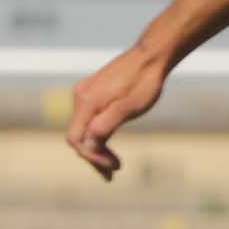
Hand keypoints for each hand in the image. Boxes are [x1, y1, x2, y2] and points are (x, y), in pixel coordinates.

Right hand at [66, 39, 169, 178]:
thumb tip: (88, 145)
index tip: (113, 167)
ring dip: (96, 148)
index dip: (92, 157)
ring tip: (114, 165)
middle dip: (94, 157)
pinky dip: (98, 134)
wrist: (152, 56)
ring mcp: (86, 93)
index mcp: (86, 101)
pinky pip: (90, 119)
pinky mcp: (94, 91)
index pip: (76, 139)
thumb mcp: (128, 108)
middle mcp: (81, 96)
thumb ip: (104, 126)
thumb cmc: (143, 82)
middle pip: (78, 136)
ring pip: (84, 128)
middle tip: (113, 173)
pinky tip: (110, 145)